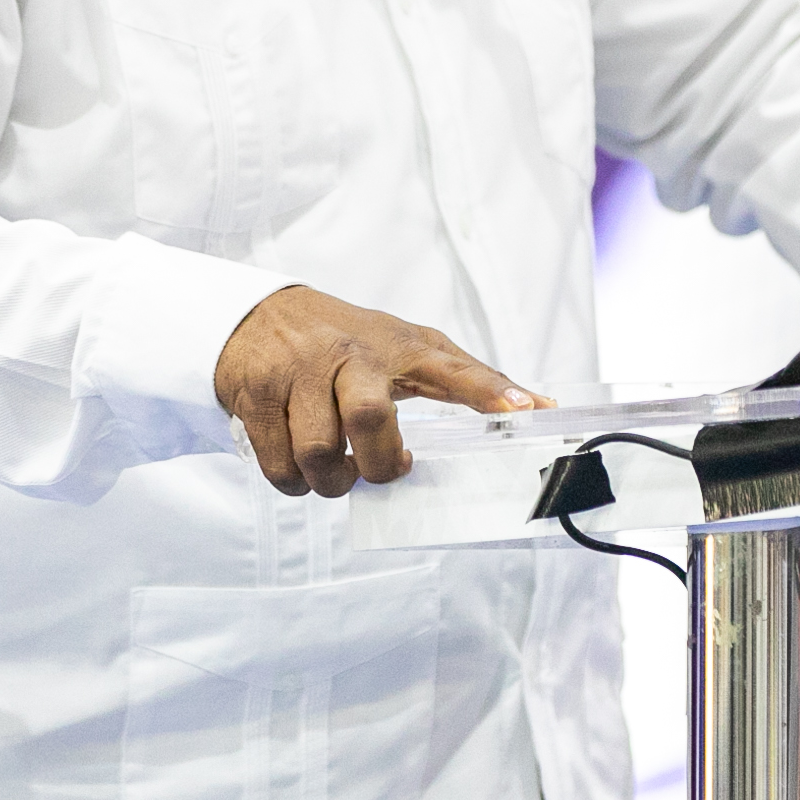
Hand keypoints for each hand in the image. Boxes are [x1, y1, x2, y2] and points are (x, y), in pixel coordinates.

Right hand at [213, 286, 549, 497]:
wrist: (258, 315)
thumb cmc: (349, 339)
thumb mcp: (408, 346)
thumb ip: (468, 376)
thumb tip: (543, 406)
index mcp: (394, 345)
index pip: (452, 366)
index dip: (489, 391)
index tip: (525, 412)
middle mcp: (346, 355)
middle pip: (369, 418)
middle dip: (379, 465)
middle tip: (386, 468)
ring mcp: (296, 375)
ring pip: (318, 453)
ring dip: (333, 482)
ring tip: (341, 471)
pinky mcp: (256, 397)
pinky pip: (279, 466)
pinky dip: (295, 484)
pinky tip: (304, 469)